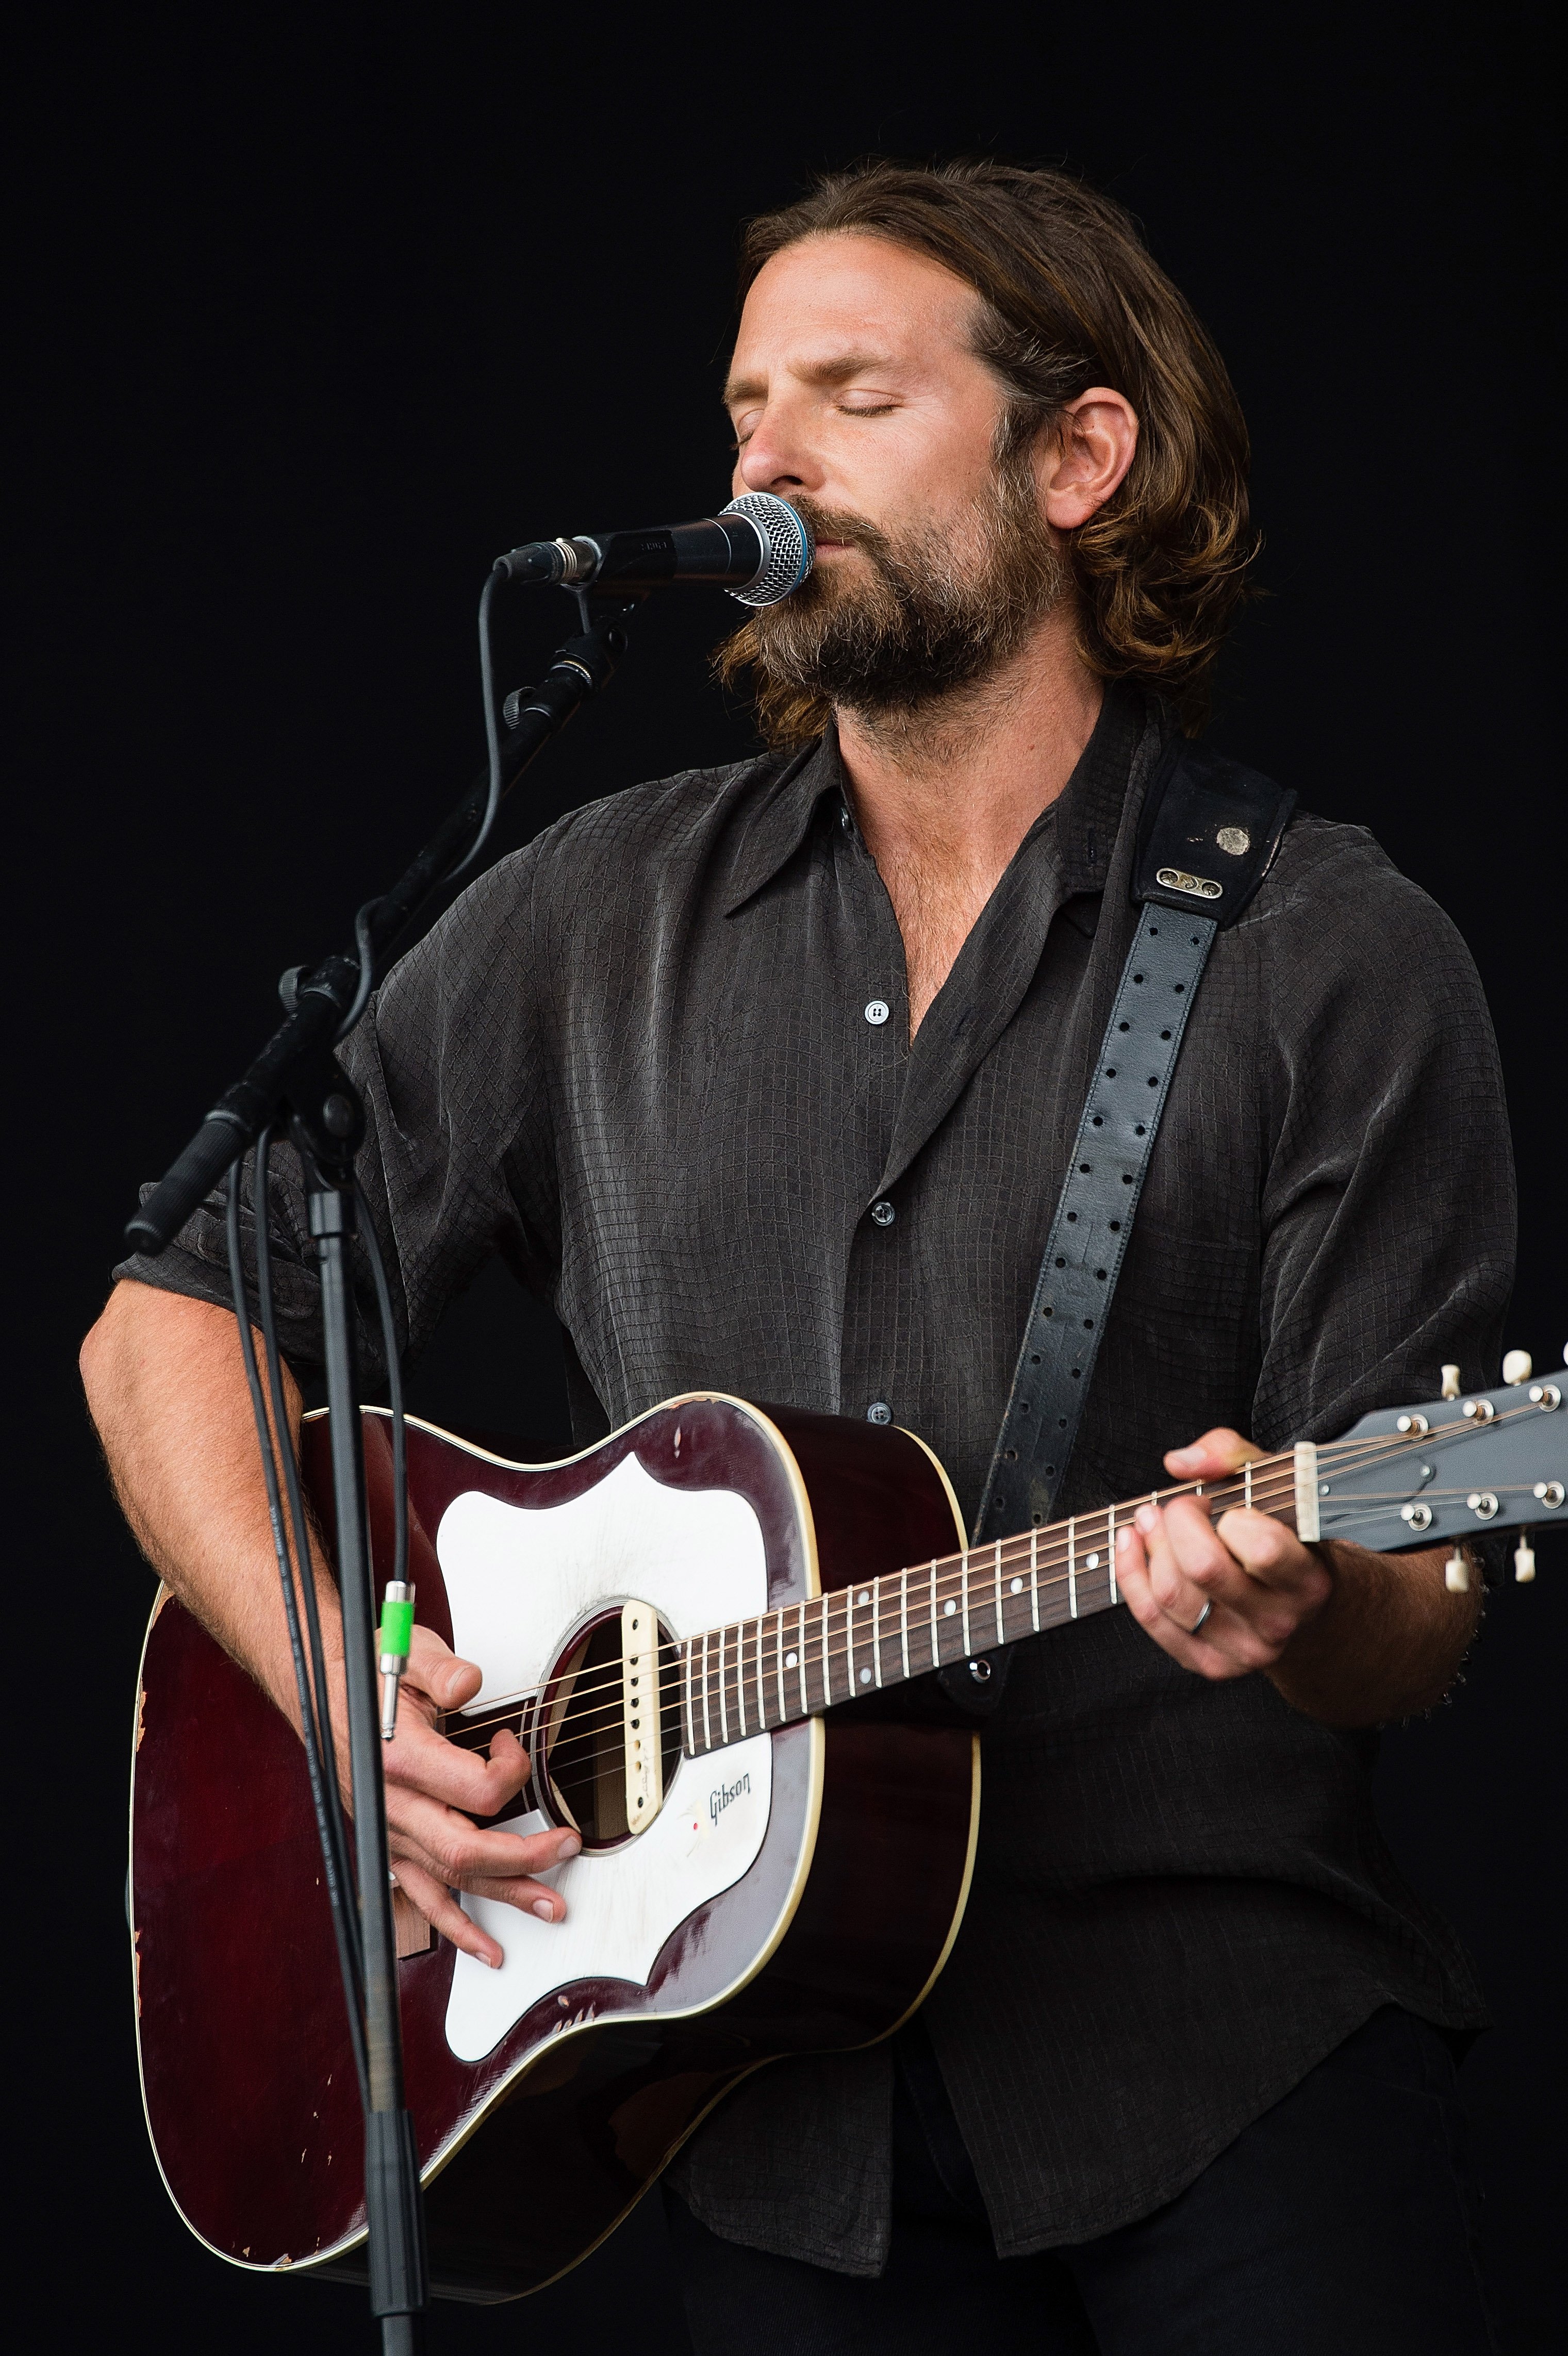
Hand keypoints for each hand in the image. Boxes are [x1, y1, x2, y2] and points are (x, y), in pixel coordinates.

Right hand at [352, 1623, 579, 1970]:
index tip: (511, 1741)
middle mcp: (392, 1804)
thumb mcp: (407, 1653)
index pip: (475, 1789)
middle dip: (526, 1855)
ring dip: (505, 1895)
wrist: (324, 1691)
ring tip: (551, 1908)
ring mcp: (390, 1831)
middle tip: (567, 1845)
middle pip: (468, 1849)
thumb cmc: (367, 1673)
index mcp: (398, 1758)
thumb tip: (469, 1684)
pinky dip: (456, 1926)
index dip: (511, 1767)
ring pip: (452, 1879)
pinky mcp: (391, 1843)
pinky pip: (423, 1896)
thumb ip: (440, 1669)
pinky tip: (486, 1948)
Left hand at [1113, 1426, 1332, 1682]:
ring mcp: (1243, 1650)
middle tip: (1177, 1506)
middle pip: (1204, 1569)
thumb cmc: (1286, 1538)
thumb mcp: (1276, 1486)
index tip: (1222, 1504)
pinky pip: (1153, 1621)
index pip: (1262, 1548)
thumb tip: (1179, 1463)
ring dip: (1149, 1545)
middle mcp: (1278, 1622)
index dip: (1230, 1518)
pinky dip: (1130, 1575)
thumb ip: (1232, 1456)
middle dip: (1177, 1523)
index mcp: (1307, 1580)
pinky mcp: (1210, 1664)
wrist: (1304, 1611)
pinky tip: (1131, 1545)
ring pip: (1172, 1595)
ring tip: (1149, 1519)